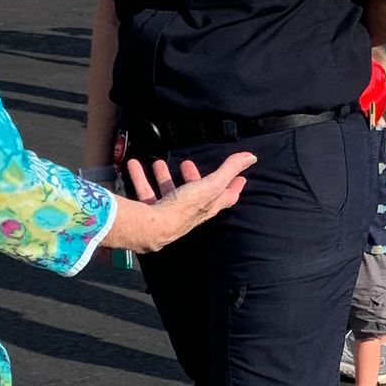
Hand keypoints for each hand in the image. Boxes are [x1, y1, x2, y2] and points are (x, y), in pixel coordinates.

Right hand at [113, 151, 256, 252]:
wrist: (149, 229)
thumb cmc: (183, 208)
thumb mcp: (210, 186)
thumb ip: (229, 170)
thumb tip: (251, 157)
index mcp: (206, 207)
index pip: (226, 196)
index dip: (234, 186)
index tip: (240, 177)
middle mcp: (188, 212)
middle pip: (193, 193)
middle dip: (192, 178)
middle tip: (187, 164)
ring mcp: (167, 213)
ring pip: (167, 192)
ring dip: (163, 177)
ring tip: (158, 163)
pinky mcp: (148, 212)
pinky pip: (144, 191)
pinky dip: (139, 177)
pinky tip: (133, 164)